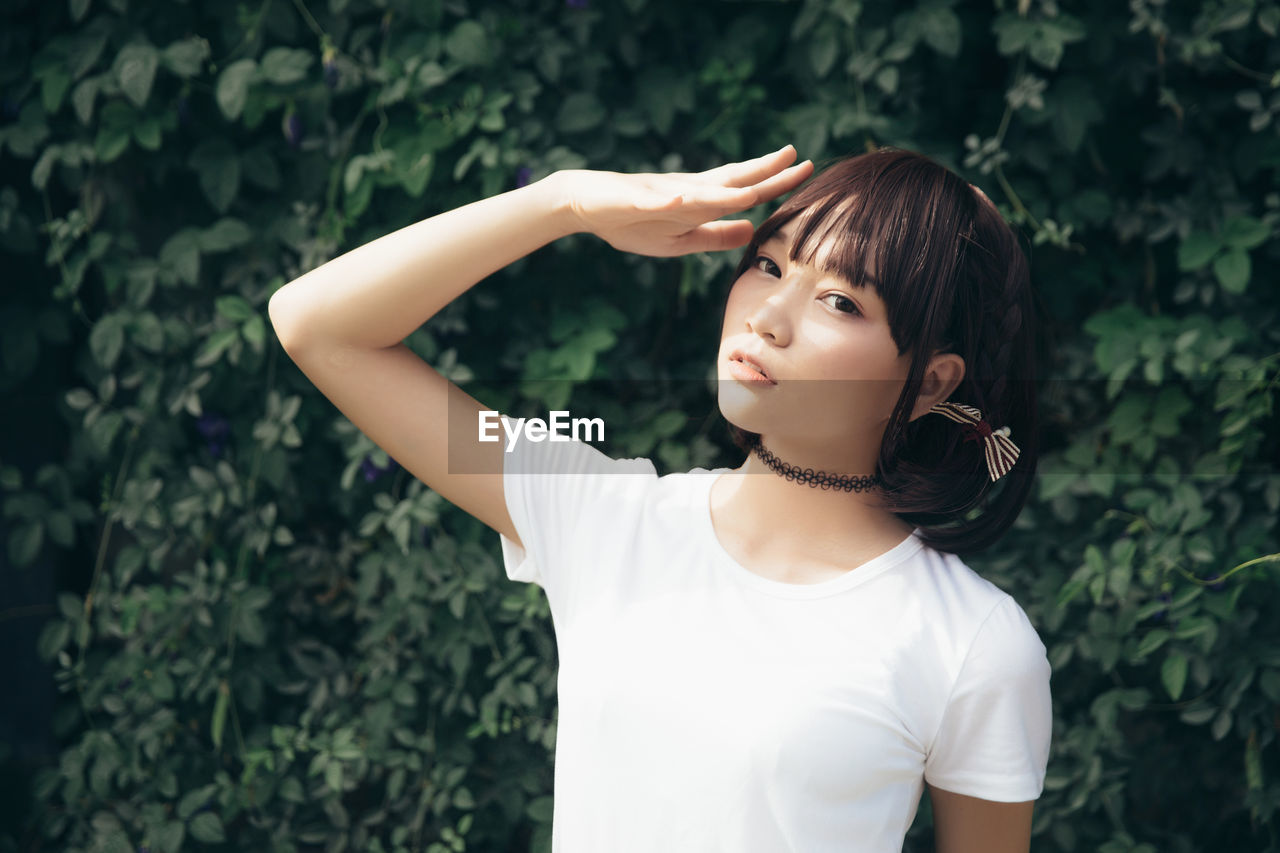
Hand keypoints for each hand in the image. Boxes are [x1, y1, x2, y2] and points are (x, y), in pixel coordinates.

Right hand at [554, 146, 813, 257]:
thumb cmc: (632, 221)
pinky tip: (682, 202)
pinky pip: (655, 203)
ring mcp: (663, 194)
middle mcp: (687, 191)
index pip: (744, 191)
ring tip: (755, 175)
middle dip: (766, 172)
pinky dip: (669, 202)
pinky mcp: (636, 201)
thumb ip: (715, 236)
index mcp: (699, 201)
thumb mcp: (679, 239)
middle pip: (733, 181)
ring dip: (728, 184)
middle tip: (799, 157)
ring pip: (702, 190)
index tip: (805, 171)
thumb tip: (751, 230)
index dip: (775, 183)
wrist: (586, 205)